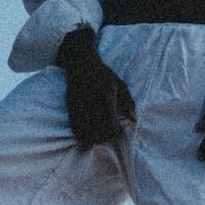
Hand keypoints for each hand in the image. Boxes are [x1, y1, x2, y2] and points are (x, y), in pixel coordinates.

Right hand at [57, 29, 135, 149]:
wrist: (80, 63)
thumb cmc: (104, 75)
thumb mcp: (121, 84)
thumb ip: (129, 103)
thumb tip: (134, 121)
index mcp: (106, 94)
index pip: (112, 122)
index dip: (117, 132)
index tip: (120, 131)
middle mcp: (92, 100)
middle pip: (98, 130)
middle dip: (106, 137)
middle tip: (110, 135)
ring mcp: (79, 104)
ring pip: (85, 131)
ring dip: (93, 139)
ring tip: (99, 139)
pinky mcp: (70, 106)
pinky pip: (74, 127)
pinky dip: (80, 136)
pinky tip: (85, 141)